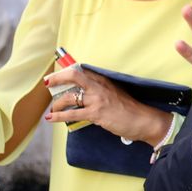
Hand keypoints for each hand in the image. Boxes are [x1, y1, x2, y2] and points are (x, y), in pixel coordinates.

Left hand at [44, 65, 171, 145]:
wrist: (143, 119)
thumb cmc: (130, 108)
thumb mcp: (116, 93)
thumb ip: (102, 91)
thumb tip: (85, 93)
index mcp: (105, 81)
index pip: (83, 71)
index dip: (67, 71)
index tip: (57, 73)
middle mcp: (100, 87)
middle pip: (74, 76)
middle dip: (57, 78)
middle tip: (48, 83)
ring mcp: (97, 100)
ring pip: (69, 97)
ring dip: (56, 104)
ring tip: (53, 110)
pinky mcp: (96, 113)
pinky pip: (72, 114)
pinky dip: (58, 117)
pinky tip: (51, 119)